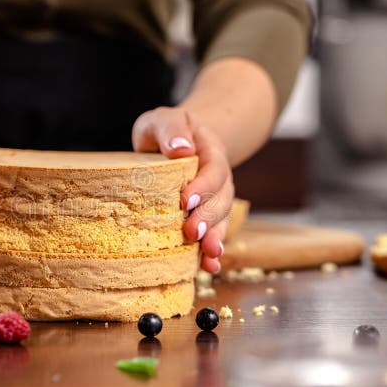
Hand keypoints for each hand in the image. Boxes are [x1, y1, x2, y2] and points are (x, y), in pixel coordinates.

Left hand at [132, 106, 232, 273]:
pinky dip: (212, 252)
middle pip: (221, 199)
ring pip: (221, 220)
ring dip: (215, 238)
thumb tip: (180, 148)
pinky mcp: (206, 216)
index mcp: (210, 152)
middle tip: (192, 232)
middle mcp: (219, 178)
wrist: (178, 141)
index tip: (186, 199)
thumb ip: (171, 129)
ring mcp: (216, 199)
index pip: (213, 170)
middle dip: (208, 218)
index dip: (203, 186)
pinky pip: (214, 233)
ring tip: (208, 255)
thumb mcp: (164, 119)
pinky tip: (208, 268)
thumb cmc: (166, 131)